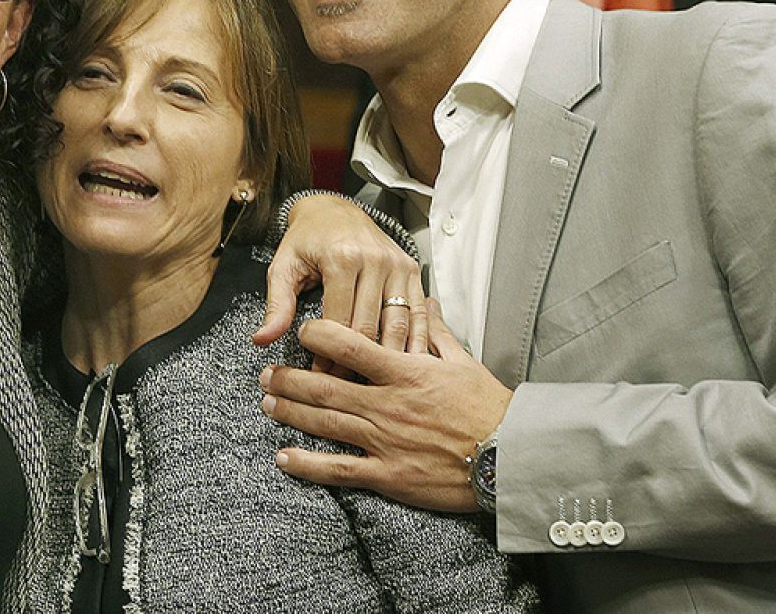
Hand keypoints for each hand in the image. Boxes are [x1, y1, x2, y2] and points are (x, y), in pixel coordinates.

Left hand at [257, 194, 424, 371]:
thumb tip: (262, 339)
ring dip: (388, 360)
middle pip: (370, 327)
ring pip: (398, 324)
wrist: (334, 210)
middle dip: (356, 364)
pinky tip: (406, 366)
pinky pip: (416, 313)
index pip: (338, 322)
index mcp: (342, 258)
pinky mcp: (412, 270)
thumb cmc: (306, 240)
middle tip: (345, 391)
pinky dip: (413, 341)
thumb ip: (276, 304)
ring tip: (376, 386)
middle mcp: (375, 260)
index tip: (318, 380)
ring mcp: (398, 264)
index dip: (328, 356)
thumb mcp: (283, 267)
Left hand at [259, 299, 511, 511]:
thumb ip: (436, 332)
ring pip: (325, 424)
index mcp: (405, 373)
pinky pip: (340, 469)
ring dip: (291, 413)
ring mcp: (384, 441)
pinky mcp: (388, 475)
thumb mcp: (464, 363)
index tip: (301, 329)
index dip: (319, 335)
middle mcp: (387, 404)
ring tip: (266, 405)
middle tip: (265, 374)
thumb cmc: (490, 409)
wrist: (510, 458)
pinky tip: (283, 458)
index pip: (351, 345)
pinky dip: (308, 465)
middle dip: (289, 379)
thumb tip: (426, 300)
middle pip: (325, 387)